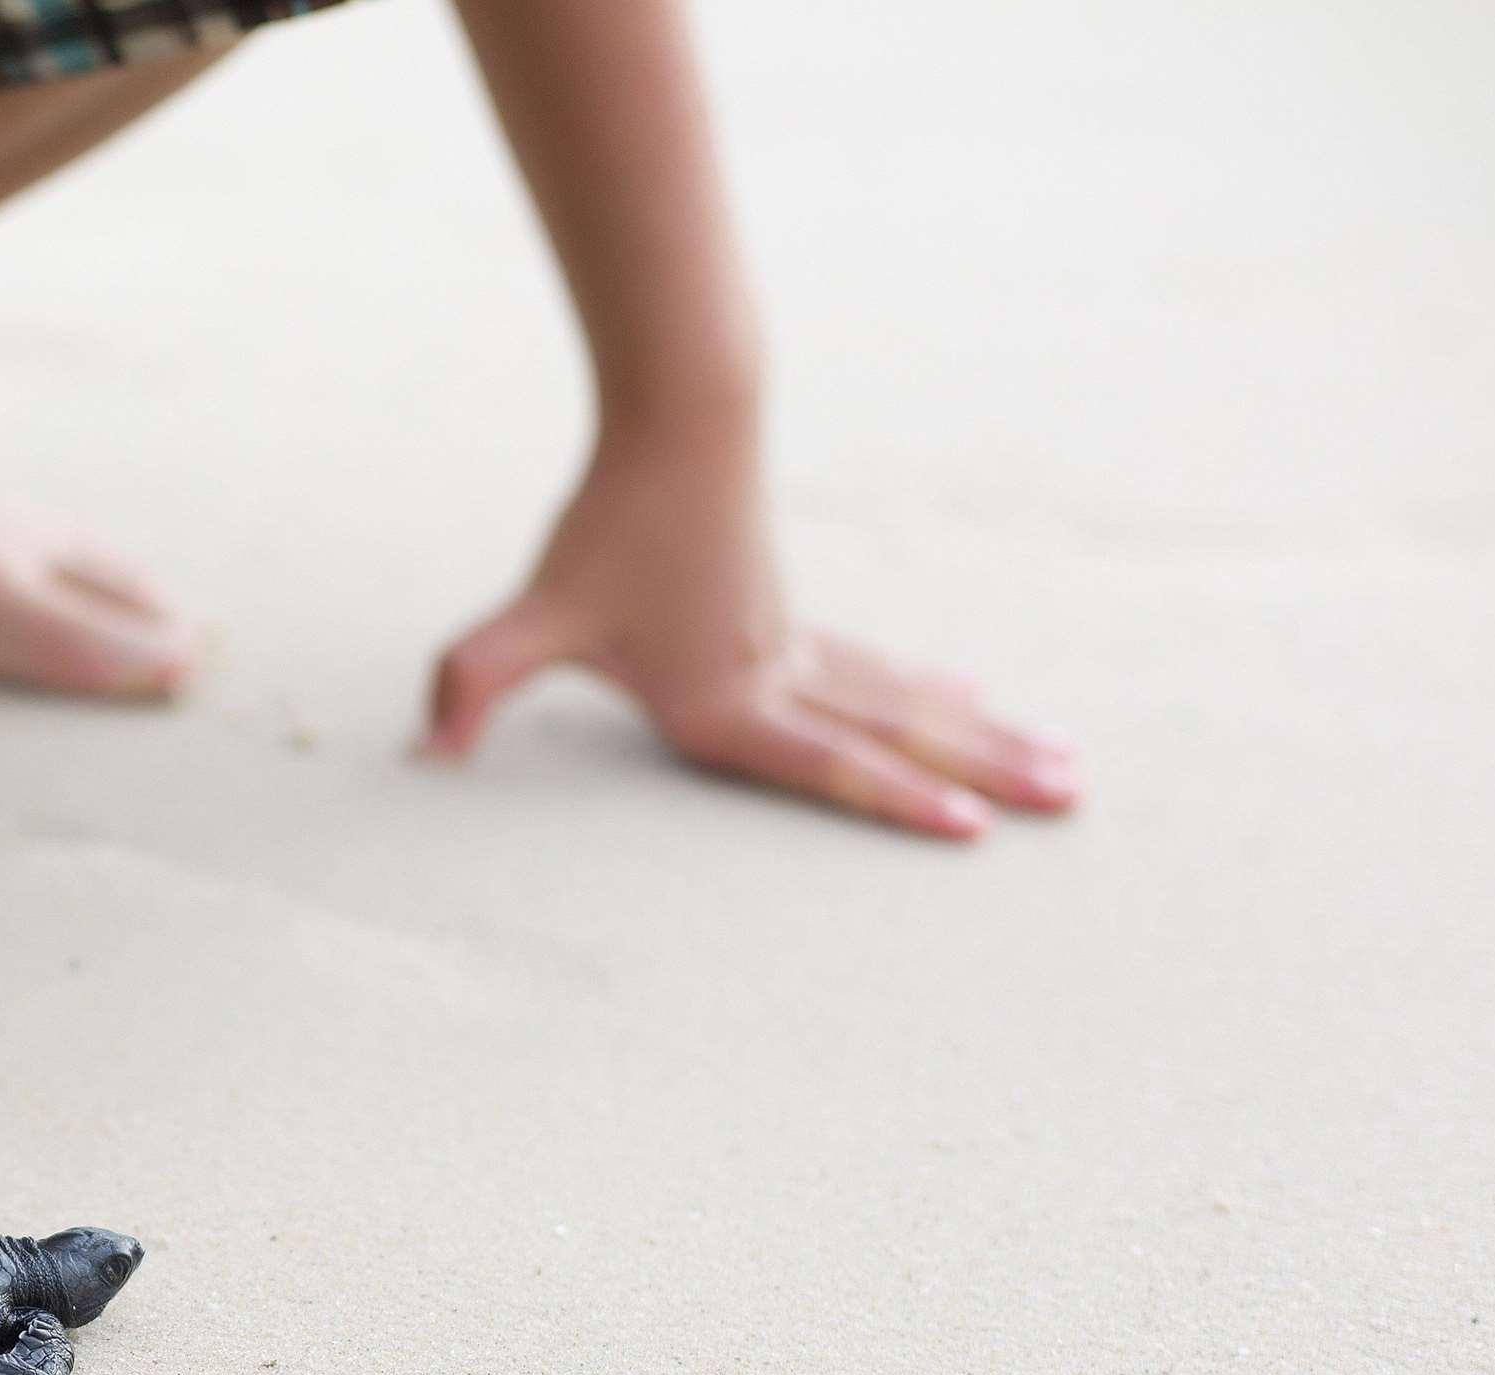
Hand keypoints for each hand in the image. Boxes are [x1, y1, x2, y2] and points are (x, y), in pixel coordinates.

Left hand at [423, 419, 1079, 839]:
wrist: (677, 422)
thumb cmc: (604, 529)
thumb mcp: (530, 618)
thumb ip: (473, 682)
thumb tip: (423, 752)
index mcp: (728, 700)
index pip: (823, 764)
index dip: (893, 801)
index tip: (972, 833)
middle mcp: (779, 678)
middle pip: (900, 734)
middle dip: (986, 775)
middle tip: (1071, 801)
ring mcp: (796, 645)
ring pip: (907, 700)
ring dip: (983, 735)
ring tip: (1062, 763)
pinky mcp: (792, 615)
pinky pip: (878, 667)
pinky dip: (930, 691)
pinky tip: (969, 697)